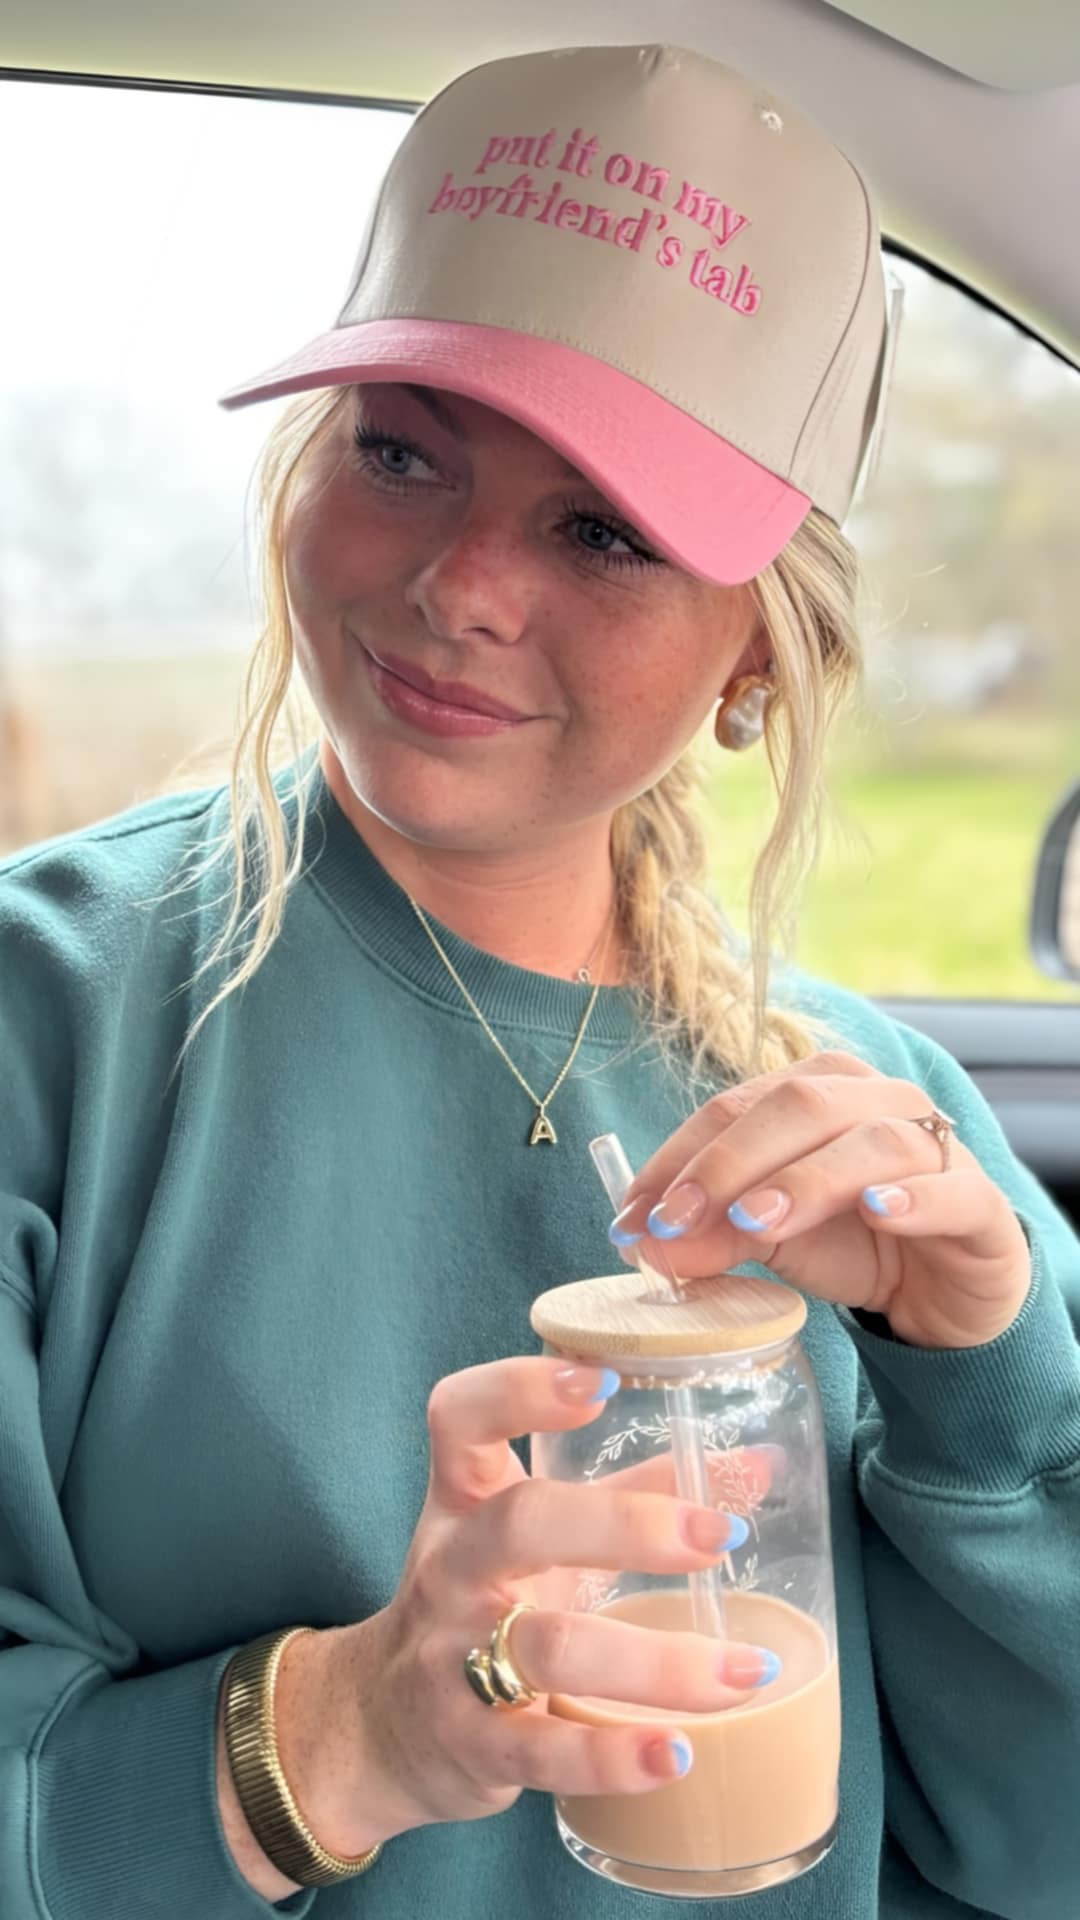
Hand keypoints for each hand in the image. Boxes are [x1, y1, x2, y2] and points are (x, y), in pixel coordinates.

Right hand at [299, 1357, 779, 1856]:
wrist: (379, 1730)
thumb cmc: (483, 1607)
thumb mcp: (539, 1542)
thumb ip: (635, 1493)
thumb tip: (757, 1464)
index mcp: (465, 1502)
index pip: (461, 1418)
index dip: (520, 1388)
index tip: (604, 1379)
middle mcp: (452, 1568)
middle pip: (522, 1523)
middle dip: (625, 1523)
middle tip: (720, 1534)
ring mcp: (454, 1658)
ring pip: (548, 1647)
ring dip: (656, 1661)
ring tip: (746, 1668)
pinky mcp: (471, 1745)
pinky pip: (542, 1751)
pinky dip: (614, 1756)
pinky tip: (679, 1753)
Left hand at [609, 1050, 1031, 1350]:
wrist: (944, 1290)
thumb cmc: (853, 1243)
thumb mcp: (772, 1239)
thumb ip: (714, 1233)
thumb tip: (644, 1243)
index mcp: (818, 1092)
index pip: (736, 1107)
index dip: (679, 1156)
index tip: (634, 1214)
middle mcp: (878, 1100)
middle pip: (800, 1105)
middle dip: (729, 1163)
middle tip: (678, 1220)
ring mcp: (936, 1146)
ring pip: (871, 1141)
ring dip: (805, 1181)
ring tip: (755, 1224)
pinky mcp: (980, 1202)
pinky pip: (950, 1188)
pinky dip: (912, 1196)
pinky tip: (878, 1210)